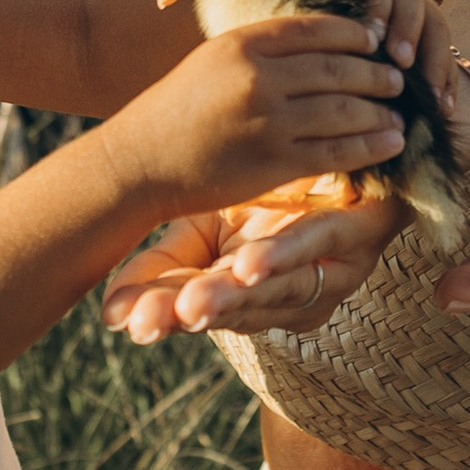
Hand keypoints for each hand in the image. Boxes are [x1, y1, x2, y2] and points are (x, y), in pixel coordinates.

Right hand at [101, 16, 403, 223]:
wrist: (139, 161)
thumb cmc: (175, 111)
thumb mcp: (212, 62)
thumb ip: (259, 51)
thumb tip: (315, 48)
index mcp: (242, 43)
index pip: (316, 29)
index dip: (355, 33)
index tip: (376, 40)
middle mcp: (258, 76)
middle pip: (338, 68)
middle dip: (376, 74)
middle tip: (398, 80)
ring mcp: (268, 120)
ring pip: (344, 110)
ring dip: (380, 113)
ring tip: (399, 116)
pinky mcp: (274, 162)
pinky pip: (336, 151)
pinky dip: (369, 147)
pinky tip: (389, 145)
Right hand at [103, 180, 405, 342]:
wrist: (348, 146)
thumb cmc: (266, 194)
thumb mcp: (202, 230)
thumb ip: (161, 270)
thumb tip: (107, 316)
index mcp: (245, 298)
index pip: (195, 311)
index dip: (158, 316)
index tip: (120, 324)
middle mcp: (289, 298)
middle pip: (234, 309)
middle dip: (189, 315)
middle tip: (147, 322)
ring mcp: (329, 275)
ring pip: (275, 289)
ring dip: (232, 295)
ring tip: (193, 301)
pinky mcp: (363, 239)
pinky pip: (318, 249)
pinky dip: (282, 257)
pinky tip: (247, 262)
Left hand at [299, 0, 453, 111]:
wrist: (303, 26)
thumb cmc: (284, 25)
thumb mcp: (288, 20)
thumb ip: (304, 27)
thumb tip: (318, 49)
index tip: (374, 35)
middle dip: (408, 27)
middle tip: (402, 63)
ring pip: (432, 16)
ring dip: (434, 57)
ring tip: (429, 95)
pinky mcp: (423, 22)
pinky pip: (442, 45)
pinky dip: (445, 75)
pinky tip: (443, 105)